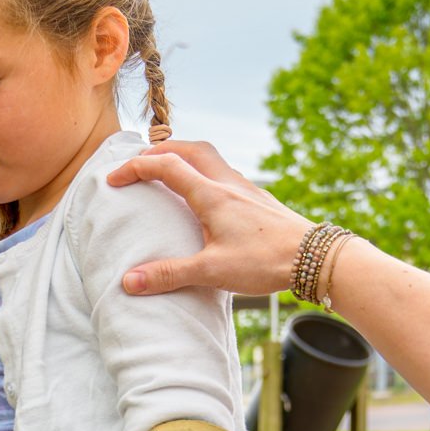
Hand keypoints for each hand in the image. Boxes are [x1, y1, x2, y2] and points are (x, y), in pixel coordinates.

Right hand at [106, 140, 313, 295]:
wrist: (316, 257)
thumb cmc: (265, 261)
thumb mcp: (212, 271)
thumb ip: (169, 274)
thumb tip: (128, 282)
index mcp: (211, 195)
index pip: (165, 166)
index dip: (135, 168)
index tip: (114, 179)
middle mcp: (227, 183)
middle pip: (188, 148)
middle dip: (159, 150)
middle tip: (139, 163)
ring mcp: (245, 188)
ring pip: (209, 156)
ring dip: (183, 155)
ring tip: (167, 170)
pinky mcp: (257, 198)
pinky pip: (224, 171)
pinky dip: (203, 170)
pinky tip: (205, 193)